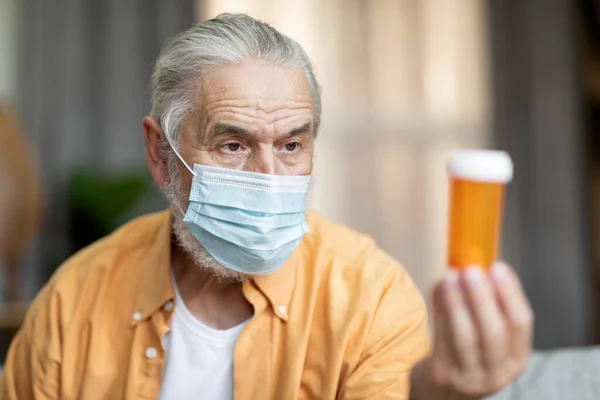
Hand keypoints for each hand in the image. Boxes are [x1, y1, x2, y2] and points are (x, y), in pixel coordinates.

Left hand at [410, 262, 533, 399]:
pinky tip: (438, 290)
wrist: (442, 389)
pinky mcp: (443, 374)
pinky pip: (441, 339)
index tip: (498, 267)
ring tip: (450, 276)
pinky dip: (440, 310)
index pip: (521, 324)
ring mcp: (470, 376)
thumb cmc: (466, 353)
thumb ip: (487, 306)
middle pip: (493, 332)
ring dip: (457, 302)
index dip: (511, 293)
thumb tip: (472, 262)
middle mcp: (497, 371)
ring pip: (465, 337)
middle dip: (483, 297)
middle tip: (472, 269)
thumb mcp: (488, 337)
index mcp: (516, 358)